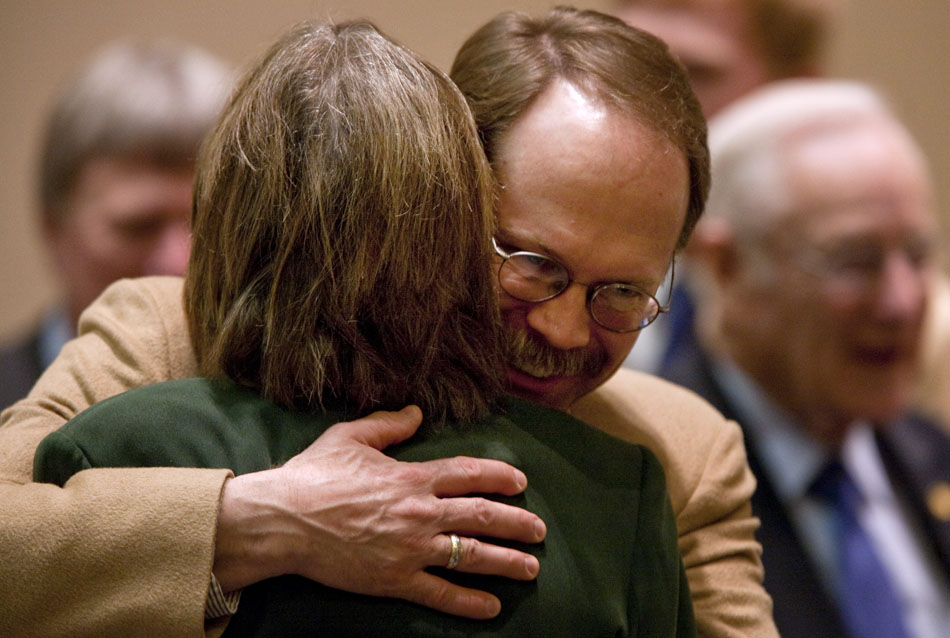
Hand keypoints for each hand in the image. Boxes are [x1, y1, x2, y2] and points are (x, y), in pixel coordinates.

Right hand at [213, 405, 545, 618]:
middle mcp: (419, 513)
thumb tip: (415, 412)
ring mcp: (409, 549)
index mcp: (411, 477)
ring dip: (506, 562)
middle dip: (517, 524)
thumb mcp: (350, 437)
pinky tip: (492, 607)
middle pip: (482, 516)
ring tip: (531, 568)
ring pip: (471, 557)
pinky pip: (440, 594)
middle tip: (539, 531)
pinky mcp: (394, 580)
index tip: (521, 483)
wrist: (282, 520)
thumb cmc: (313, 475)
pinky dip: (468, 602)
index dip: (501, 477)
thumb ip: (388, 424)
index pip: (470, 474)